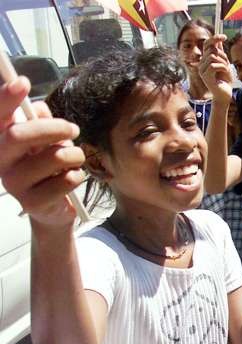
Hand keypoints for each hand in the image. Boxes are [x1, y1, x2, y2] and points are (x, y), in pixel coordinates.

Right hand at [0, 77, 85, 225]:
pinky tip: (71, 178)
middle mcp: (1, 161)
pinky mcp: (32, 203)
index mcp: (2, 141)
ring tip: (76, 157)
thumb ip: (42, 121)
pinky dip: (77, 175)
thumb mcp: (45, 140)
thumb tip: (40, 108)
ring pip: (53, 157)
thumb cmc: (48, 166)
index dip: (6, 98)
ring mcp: (14, 184)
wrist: (51, 206)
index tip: (22, 82)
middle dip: (54, 128)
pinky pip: (65, 181)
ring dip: (74, 153)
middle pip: (20, 135)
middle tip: (74, 128)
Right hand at [199, 34, 232, 103]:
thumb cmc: (225, 80)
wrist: (224, 95)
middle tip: (228, 65)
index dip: (215, 38)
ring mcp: (202, 70)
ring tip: (226, 70)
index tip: (225, 36)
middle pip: (211, 49)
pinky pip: (214, 65)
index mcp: (205, 60)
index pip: (207, 44)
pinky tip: (225, 73)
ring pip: (213, 57)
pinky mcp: (205, 76)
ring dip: (224, 63)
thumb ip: (221, 54)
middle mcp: (201, 64)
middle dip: (223, 55)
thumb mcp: (224, 64)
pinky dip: (223, 68)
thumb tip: (219, 41)